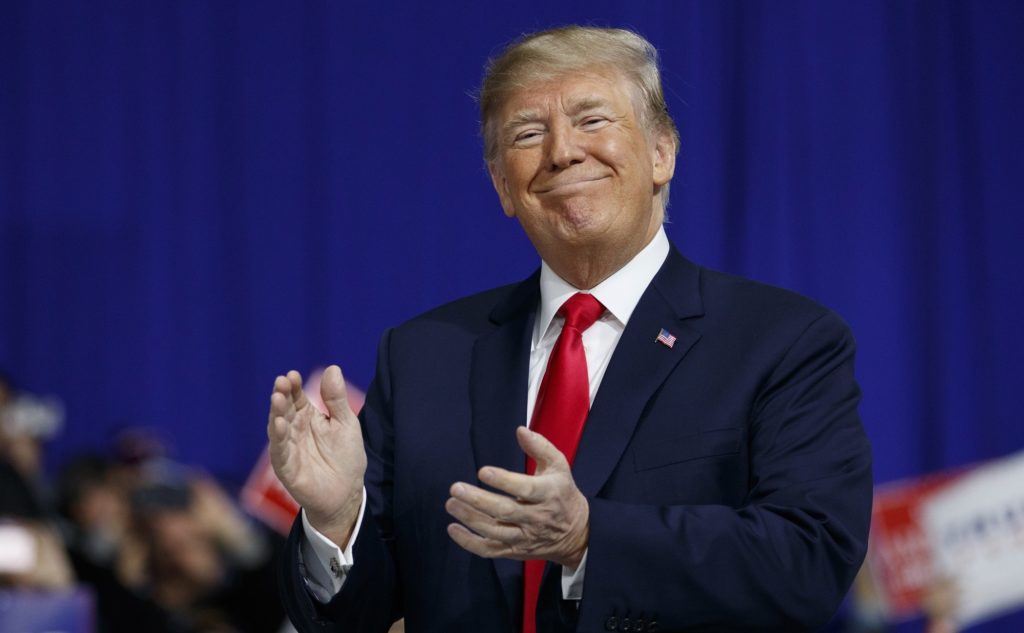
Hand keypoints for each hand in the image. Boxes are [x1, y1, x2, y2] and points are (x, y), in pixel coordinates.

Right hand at [268, 365, 365, 546]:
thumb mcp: (345, 423)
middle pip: (284, 409)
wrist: (347, 493)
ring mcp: (288, 448)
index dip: (293, 386)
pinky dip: (278, 439)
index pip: (296, 397)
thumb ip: (336, 399)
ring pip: (278, 427)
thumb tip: (332, 368)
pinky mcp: (286, 467)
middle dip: (282, 395)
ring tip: (277, 398)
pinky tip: (279, 425)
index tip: (292, 375)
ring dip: (276, 413)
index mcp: (307, 417)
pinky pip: (280, 452)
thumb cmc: (345, 457)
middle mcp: (294, 429)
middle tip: (282, 382)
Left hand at [445, 426, 588, 568]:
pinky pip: (490, 550)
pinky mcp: (515, 550)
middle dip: (478, 500)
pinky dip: (469, 542)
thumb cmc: (562, 492)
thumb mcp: (559, 466)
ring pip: (494, 531)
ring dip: (470, 519)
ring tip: (451, 503)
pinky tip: (453, 528)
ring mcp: (525, 537)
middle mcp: (536, 518)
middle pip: (505, 511)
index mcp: (548, 494)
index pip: (525, 489)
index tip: (483, 471)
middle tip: (456, 488)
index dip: (503, 481)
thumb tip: (520, 430)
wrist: (577, 532)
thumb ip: (539, 446)